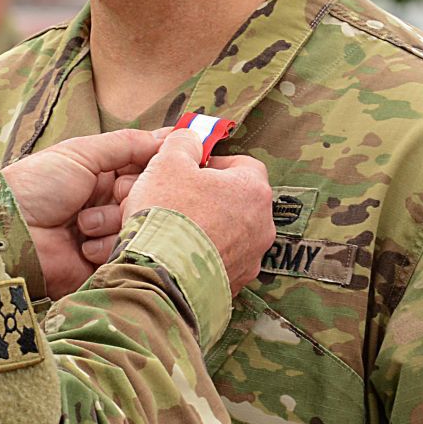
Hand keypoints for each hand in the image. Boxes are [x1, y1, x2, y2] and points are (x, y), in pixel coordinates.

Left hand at [2, 128, 170, 296]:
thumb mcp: (80, 153)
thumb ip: (126, 144)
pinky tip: (82, 246)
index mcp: (105, 175)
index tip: (179, 160)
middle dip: (131, 194)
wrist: (10, 231)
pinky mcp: (106, 264)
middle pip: (151, 197)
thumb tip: (170, 136)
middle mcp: (111, 203)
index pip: (148, 167)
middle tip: (113, 194)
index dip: (160, 165)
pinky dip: (106, 247)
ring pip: (141, 225)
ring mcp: (109, 234)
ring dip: (113, 222)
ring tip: (83, 224)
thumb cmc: (37, 185)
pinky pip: (127, 253)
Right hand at [118, 133, 274, 293]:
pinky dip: (204, 257)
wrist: (161, 279)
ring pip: (231, 234)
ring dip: (209, 229)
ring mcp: (251, 259)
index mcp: (252, 190)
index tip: (191, 169)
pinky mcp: (235, 285)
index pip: (244, 165)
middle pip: (239, 201)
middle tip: (179, 199)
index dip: (215, 164)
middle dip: (211, 198)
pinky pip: (221, 262)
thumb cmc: (167, 215)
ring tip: (175, 232)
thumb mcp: (167, 162)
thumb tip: (190, 139)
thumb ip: (183, 142)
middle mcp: (262, 225)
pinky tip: (178, 256)